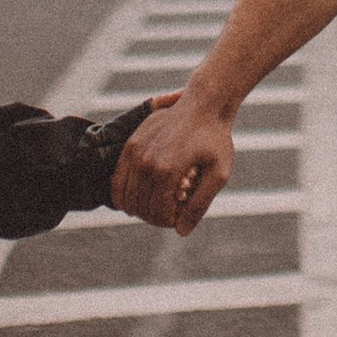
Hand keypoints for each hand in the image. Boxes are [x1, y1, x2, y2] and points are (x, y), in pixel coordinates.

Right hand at [116, 92, 235, 234]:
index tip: (179, 217)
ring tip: (156, 204)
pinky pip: (118, 178)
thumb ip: (199, 205)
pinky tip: (140, 194)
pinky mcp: (131, 144)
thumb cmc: (215, 139)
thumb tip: (180, 232)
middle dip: (154, 216)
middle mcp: (146, 162)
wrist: (203, 103)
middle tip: (169, 212)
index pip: (158, 213)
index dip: (168, 221)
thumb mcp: (218, 174)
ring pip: (125, 196)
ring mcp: (135, 152)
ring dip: (138, 207)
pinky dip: (125, 193)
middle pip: (140, 207)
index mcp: (167, 171)